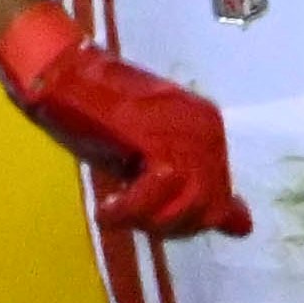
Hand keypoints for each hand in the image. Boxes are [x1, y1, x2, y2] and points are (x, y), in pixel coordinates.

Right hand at [0, 0, 248, 239]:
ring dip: (151, 220)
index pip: (221, 197)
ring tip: (119, 212)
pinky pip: (160, 188)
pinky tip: (108, 210)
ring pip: (191, 202)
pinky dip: (131, 208)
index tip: (151, 219)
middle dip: (170, 225)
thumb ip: (193, 188)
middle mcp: (206, 127)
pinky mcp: (157, 132)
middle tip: (132, 218)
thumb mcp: (150, 159)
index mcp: (208, 128)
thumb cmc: (95, 116)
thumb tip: (244, 228)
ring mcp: (185, 128)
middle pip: (209, 205)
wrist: (59, 74)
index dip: (186, 221)